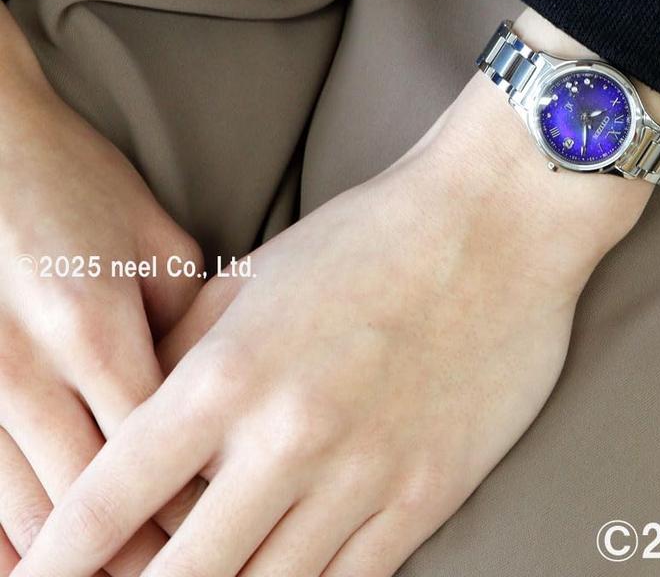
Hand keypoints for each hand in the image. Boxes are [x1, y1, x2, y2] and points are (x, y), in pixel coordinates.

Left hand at [12, 9, 659, 576]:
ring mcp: (363, 476)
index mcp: (230, 374)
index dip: (53, 559)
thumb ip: (183, 353)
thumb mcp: (255, 274)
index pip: (109, 500)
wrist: (497, 224)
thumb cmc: (372, 235)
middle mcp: (288, 439)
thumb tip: (137, 427)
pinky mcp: (427, 495)